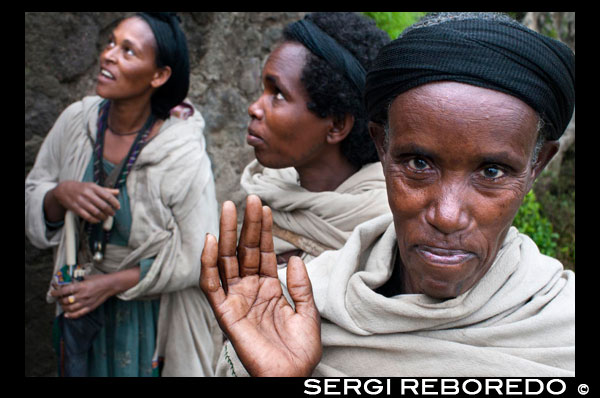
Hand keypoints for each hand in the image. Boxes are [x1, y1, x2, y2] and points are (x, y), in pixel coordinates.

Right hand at [48, 180, 119, 223]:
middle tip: (112, 214)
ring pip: (96, 212)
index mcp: (93, 187)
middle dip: (110, 211)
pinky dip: (94, 220)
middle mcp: (87, 194)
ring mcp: (81, 201)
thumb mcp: (93, 186)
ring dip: (103, 216)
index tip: (118, 207)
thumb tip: (118, 192)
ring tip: (106, 217)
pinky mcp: (76, 208)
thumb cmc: (82, 188)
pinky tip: (98, 220)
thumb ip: (106, 190)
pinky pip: (87, 216)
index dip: (114, 202)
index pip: (107, 196)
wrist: (63, 190)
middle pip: (103, 205)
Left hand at [51, 273, 115, 318]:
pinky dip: (71, 315)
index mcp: (81, 286)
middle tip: (58, 298)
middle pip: (65, 300)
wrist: (111, 285)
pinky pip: (78, 314)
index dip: (56, 292)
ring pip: (70, 308)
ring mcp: (86, 302)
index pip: (64, 291)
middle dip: (59, 300)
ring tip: (62, 305)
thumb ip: (78, 281)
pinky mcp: (90, 307)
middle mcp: (82, 295)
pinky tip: (66, 314)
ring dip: (63, 307)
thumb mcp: (87, 277)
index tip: (52, 292)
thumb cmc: (100, 280)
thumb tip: (69, 283)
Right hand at [200, 195, 321, 376]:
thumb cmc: (300, 350)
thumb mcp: (307, 312)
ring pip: (227, 260)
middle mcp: (249, 290)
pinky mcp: (224, 312)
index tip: (265, 207)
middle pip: (244, 250)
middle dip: (247, 224)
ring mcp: (235, 299)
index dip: (264, 230)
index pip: (263, 252)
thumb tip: (294, 256)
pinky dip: (209, 263)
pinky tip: (213, 241)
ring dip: (227, 234)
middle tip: (250, 198)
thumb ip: (301, 284)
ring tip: (230, 208)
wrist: (291, 375)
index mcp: (269, 288)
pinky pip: (211, 285)